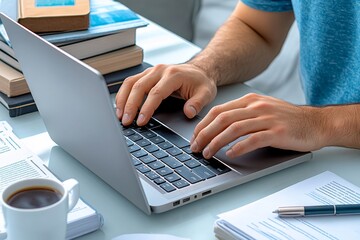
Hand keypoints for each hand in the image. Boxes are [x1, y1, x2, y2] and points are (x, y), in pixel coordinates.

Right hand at [115, 63, 216, 125]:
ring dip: (122, 99)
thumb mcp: (206, 93)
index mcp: (173, 75)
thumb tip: (188, 112)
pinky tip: (121, 107)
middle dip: (130, 105)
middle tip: (126, 121)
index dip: (147, 108)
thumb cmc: (201, 82)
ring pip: (130, 83)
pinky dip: (123, 95)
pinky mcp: (146, 75)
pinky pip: (131, 82)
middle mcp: (159, 70)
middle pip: (139, 87)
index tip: (141, 121)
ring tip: (120, 116)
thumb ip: (197, 103)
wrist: (199, 70)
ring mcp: (151, 71)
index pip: (156, 92)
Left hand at [190, 93, 325, 158]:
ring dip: (217, 142)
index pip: (219, 110)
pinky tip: (230, 154)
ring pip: (234, 129)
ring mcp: (267, 118)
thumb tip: (217, 127)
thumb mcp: (262, 109)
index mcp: (250, 100)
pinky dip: (239, 147)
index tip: (195, 136)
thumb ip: (242, 114)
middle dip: (204, 134)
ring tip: (208, 153)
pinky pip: (253, 139)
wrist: (315, 123)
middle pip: (222, 119)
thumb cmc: (287, 119)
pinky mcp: (277, 132)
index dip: (203, 124)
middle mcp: (257, 107)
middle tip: (196, 147)